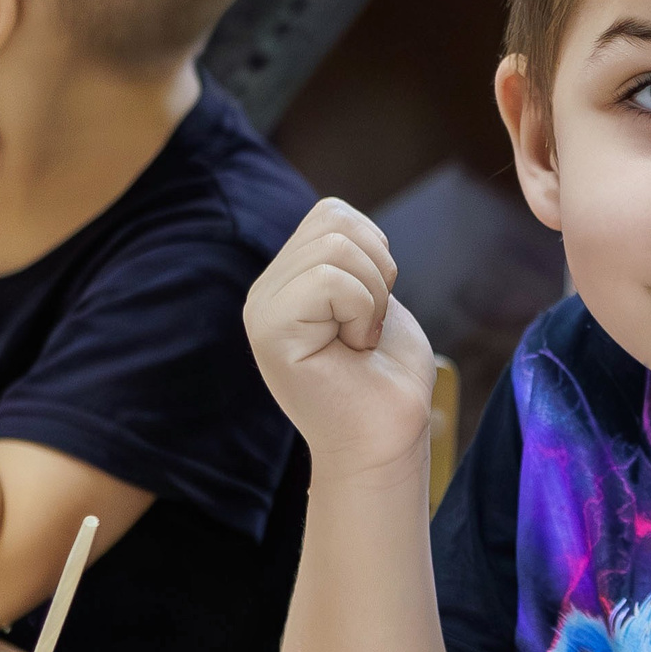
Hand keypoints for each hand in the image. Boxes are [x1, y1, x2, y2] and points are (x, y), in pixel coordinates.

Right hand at [243, 198, 436, 480]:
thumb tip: (341, 218)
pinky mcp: (269, 330)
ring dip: (372, 296)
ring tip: (359, 339)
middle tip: (369, 327)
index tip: (374, 310)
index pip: (333, 213)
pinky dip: (362, 312)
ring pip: (335, 246)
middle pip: (335, 221)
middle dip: (378, 272)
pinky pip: (329, 280)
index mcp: (288, 279)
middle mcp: (266, 290)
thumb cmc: (387, 377)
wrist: (386, 438)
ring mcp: (263, 309)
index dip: (376, 253)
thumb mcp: (374, 298)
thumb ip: (351, 256)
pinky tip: (353, 349)